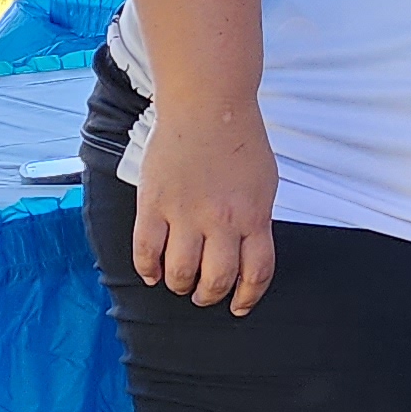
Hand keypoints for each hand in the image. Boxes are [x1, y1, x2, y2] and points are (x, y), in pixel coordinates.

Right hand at [130, 103, 278, 314]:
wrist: (208, 105)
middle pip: (216, 280)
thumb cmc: (239, 140)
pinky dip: (147, 269)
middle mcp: (221, 220)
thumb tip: (247, 250)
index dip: (247, 297)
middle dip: (209, 295)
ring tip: (178, 281)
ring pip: (180, 272)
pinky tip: (151, 273)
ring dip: (179, 285)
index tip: (239, 306)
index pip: (256, 273)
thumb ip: (256, 218)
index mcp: (254, 216)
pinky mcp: (153, 204)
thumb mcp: (264, 183)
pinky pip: (146, 251)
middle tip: (203, 294)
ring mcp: (185, 213)